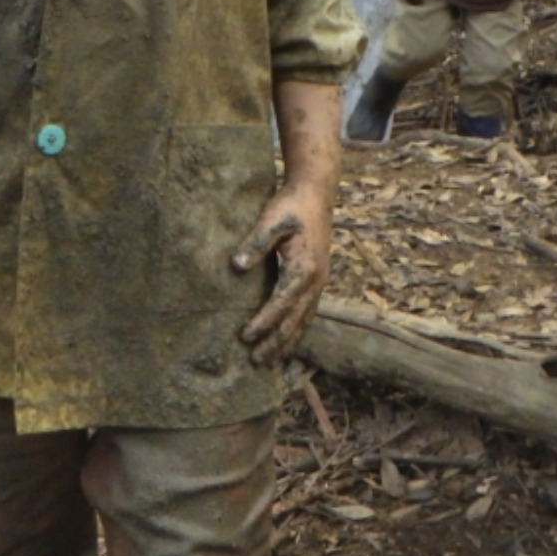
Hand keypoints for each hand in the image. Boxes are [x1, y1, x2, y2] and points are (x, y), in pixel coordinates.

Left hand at [231, 177, 333, 366]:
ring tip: (271, 361)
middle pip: (295, 321)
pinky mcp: (317, 279)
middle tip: (256, 362)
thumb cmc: (291, 206)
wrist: (316, 193)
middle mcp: (316, 281)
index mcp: (304, 268)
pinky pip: (308, 312)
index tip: (244, 337)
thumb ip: (255, 243)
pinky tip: (287, 340)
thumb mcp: (271, 219)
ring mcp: (320, 282)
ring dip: (288, 342)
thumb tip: (237, 266)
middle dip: (276, 343)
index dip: (263, 322)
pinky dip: (296, 330)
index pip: (281, 303)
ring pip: (304, 321)